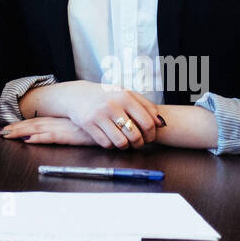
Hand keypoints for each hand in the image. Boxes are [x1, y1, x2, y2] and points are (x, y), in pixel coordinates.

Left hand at [0, 116, 97, 145]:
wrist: (113, 123)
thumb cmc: (99, 126)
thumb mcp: (81, 128)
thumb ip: (71, 129)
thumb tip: (60, 132)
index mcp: (59, 120)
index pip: (35, 122)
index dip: (20, 124)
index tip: (7, 127)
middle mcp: (58, 122)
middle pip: (32, 124)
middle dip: (15, 128)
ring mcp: (63, 128)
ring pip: (37, 129)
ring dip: (20, 132)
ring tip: (6, 134)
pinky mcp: (70, 136)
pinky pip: (51, 137)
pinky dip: (38, 138)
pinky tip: (28, 139)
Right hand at [24, 80, 162, 149]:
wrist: (78, 95)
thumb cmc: (107, 96)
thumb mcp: (126, 94)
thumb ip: (146, 106)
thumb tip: (161, 123)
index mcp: (126, 96)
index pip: (148, 122)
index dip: (151, 135)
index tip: (149, 137)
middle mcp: (113, 105)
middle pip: (136, 135)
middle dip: (139, 143)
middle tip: (137, 142)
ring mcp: (99, 115)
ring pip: (121, 142)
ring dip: (126, 146)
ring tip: (125, 142)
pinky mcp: (88, 124)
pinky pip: (106, 144)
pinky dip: (111, 145)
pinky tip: (111, 138)